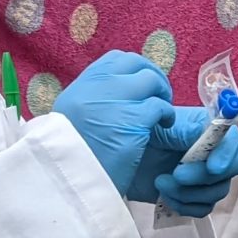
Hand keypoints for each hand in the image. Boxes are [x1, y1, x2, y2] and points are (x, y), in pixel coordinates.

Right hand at [55, 51, 178, 201]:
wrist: (70, 178)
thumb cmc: (73, 154)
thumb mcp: (73, 116)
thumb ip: (94, 98)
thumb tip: (120, 91)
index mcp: (83, 84)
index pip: (117, 59)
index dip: (136, 70)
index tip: (141, 86)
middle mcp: (99, 85)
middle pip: (137, 64)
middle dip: (153, 76)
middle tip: (159, 96)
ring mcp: (117, 99)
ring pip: (152, 80)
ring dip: (163, 94)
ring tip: (162, 113)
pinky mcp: (134, 118)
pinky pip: (161, 106)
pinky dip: (167, 114)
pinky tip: (164, 126)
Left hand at [148, 117, 237, 218]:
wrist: (115, 160)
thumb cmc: (138, 136)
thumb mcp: (161, 124)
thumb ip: (188, 127)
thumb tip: (211, 128)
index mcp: (206, 130)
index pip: (233, 141)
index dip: (227, 154)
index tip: (212, 167)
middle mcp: (210, 153)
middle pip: (231, 169)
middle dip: (203, 177)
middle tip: (176, 175)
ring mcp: (202, 176)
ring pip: (217, 192)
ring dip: (188, 192)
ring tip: (161, 183)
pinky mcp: (191, 196)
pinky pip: (203, 209)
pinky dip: (184, 205)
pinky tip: (165, 196)